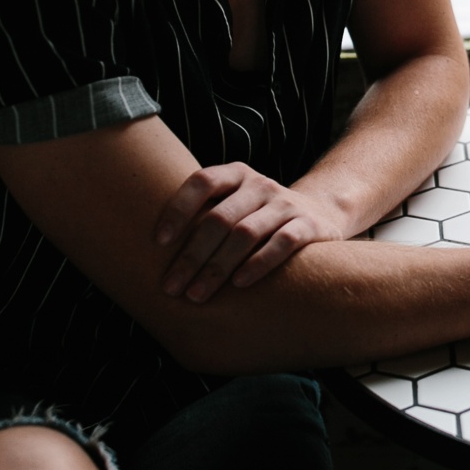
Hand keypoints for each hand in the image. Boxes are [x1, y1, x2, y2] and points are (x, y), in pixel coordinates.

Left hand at [155, 164, 347, 301]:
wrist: (322, 212)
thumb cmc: (259, 216)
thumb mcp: (235, 204)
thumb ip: (204, 215)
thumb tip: (147, 250)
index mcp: (237, 175)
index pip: (202, 181)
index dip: (178, 209)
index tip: (157, 242)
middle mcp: (261, 185)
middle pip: (219, 218)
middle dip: (192, 256)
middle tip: (171, 288)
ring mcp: (286, 204)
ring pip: (246, 233)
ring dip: (218, 267)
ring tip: (197, 295)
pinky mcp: (309, 225)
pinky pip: (282, 243)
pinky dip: (259, 264)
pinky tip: (239, 284)